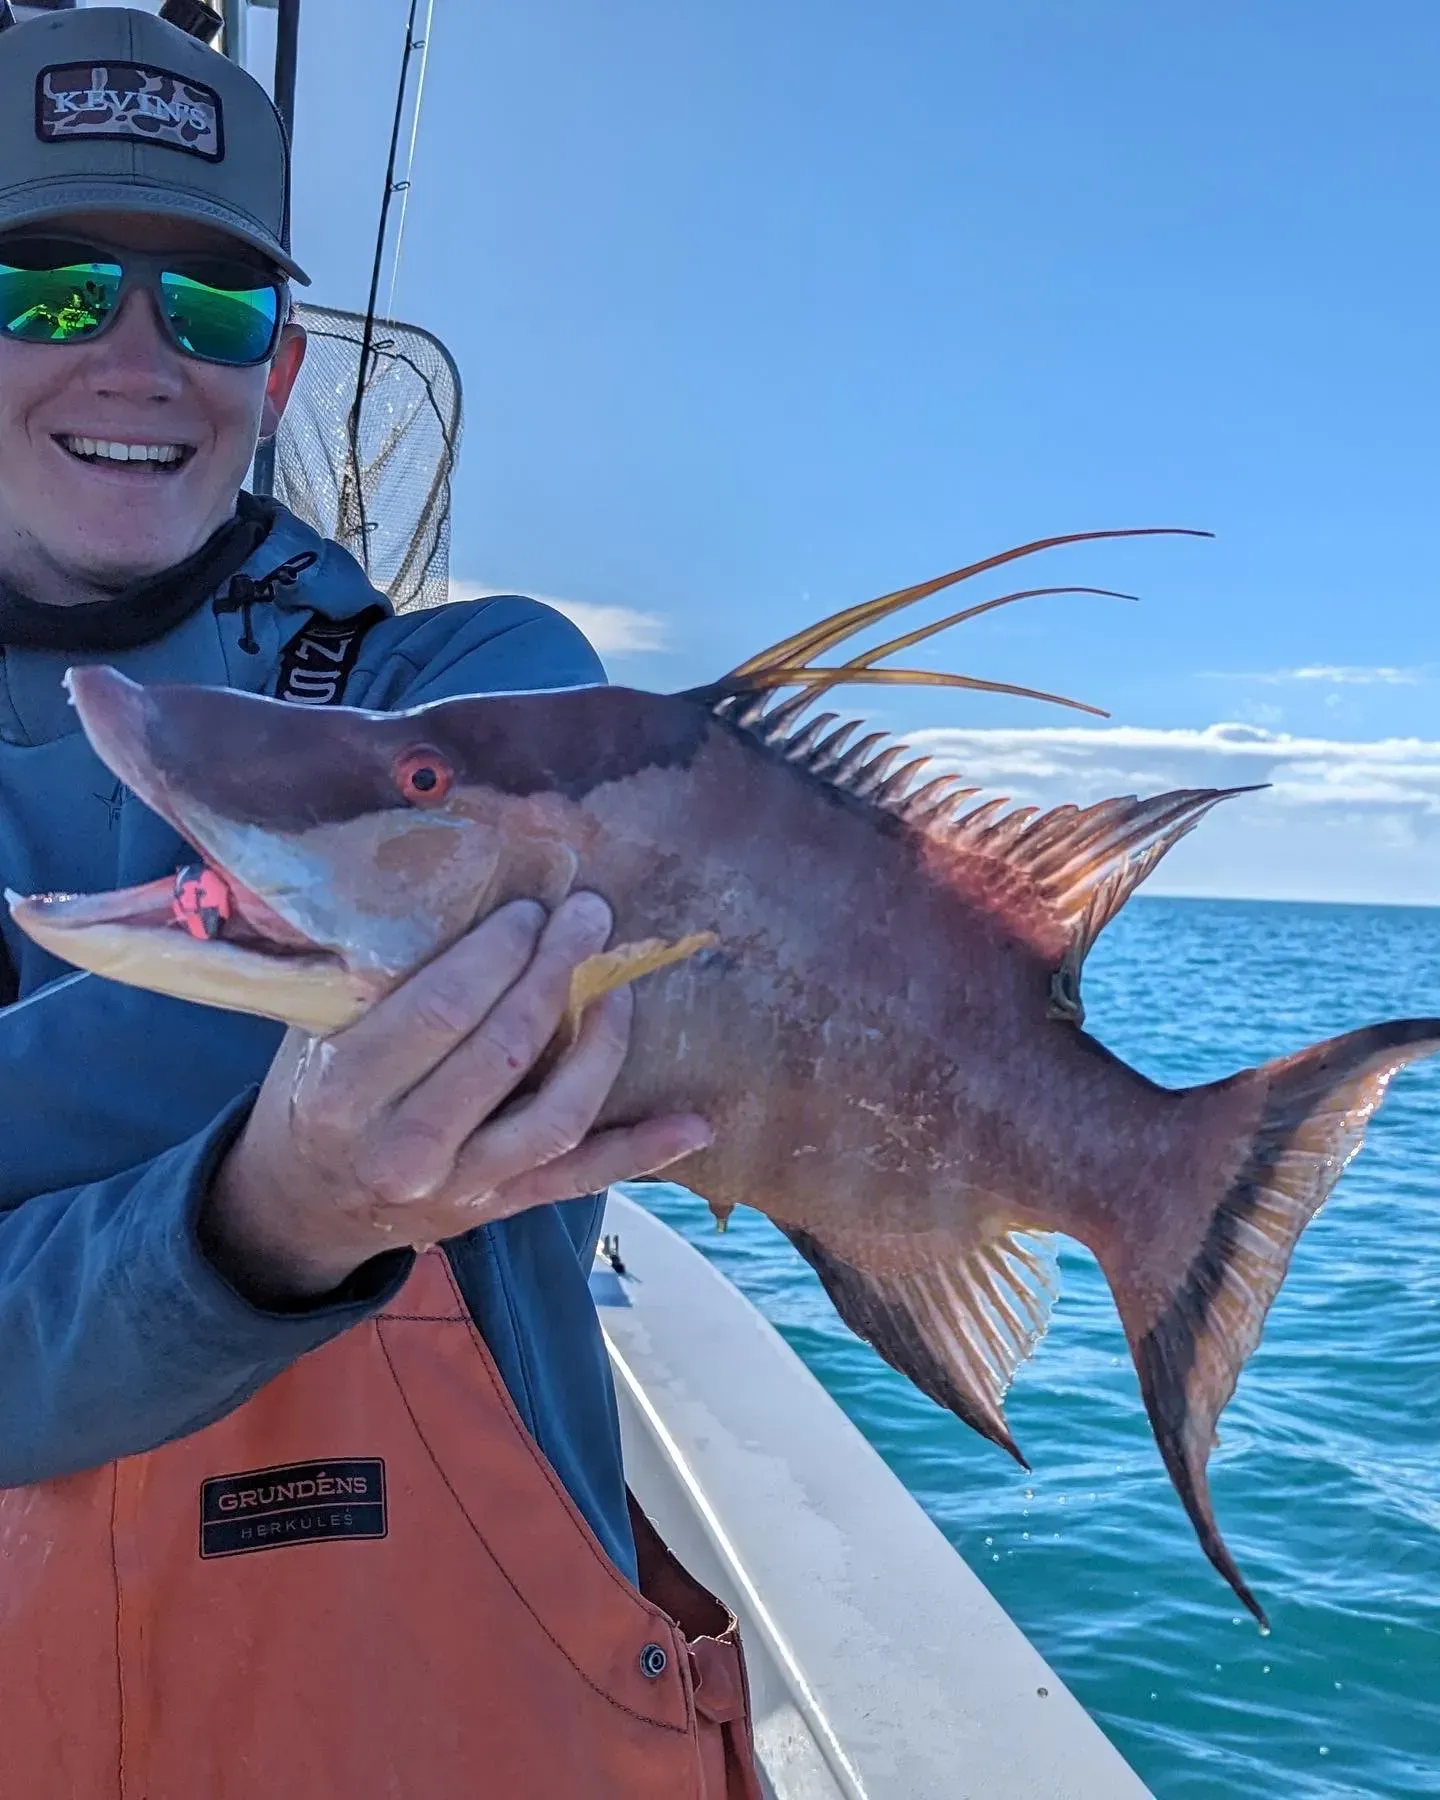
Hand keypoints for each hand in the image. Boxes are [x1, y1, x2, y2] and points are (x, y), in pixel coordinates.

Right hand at [200, 893, 710, 1303]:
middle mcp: (406, 1149)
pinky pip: (582, 1179)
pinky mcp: (501, 1208)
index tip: (529, 910)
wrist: (304, 1211)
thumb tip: (460, 898)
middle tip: (588, 916)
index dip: (495, 955)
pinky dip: (642, 1151)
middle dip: (554, 974)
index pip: (438, 1013)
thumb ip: (377, 988)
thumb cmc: (311, 1097)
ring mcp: (460, 1187)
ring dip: (602, 1046)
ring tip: (622, 990)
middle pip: (504, 1053)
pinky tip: (694, 1122)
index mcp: (345, 1095)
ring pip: (556, 1116)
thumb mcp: (315, 1039)